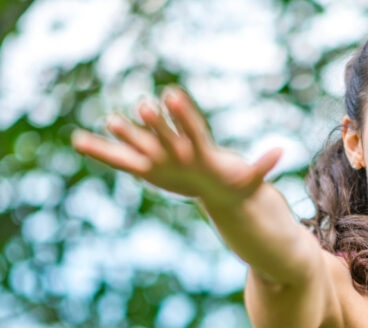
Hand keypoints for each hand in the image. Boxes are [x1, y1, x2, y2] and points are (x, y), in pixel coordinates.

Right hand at [71, 86, 281, 204]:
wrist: (217, 186)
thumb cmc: (233, 183)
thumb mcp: (249, 180)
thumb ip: (262, 167)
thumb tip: (281, 152)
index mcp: (200, 149)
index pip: (192, 128)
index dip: (183, 114)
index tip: (173, 95)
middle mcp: (178, 146)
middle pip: (165, 132)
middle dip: (156, 121)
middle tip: (145, 104)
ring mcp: (161, 155)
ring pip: (140, 143)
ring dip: (127, 134)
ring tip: (112, 121)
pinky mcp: (147, 167)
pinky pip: (121, 160)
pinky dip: (102, 152)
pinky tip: (78, 141)